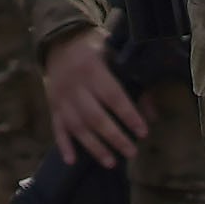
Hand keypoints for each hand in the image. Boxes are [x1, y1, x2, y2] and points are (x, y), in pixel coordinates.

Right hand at [42, 31, 149, 167]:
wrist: (59, 41)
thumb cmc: (94, 49)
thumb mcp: (115, 56)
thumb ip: (134, 82)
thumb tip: (152, 115)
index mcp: (92, 69)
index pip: (113, 96)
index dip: (128, 115)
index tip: (143, 132)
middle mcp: (74, 86)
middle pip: (95, 116)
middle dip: (114, 137)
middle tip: (131, 152)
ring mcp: (61, 98)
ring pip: (77, 126)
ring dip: (94, 147)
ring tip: (110, 163)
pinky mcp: (52, 106)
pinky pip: (56, 128)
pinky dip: (64, 145)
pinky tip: (71, 161)